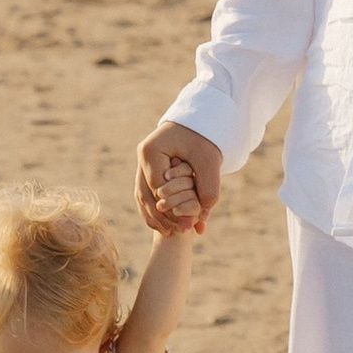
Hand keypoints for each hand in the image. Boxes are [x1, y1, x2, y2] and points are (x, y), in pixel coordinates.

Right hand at [135, 120, 221, 234]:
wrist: (201, 119)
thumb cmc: (205, 137)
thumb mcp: (210, 161)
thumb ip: (208, 189)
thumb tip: (199, 222)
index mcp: (151, 151)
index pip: (158, 188)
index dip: (172, 209)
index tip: (186, 225)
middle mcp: (143, 156)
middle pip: (146, 194)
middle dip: (162, 217)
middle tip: (179, 232)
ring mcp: (143, 161)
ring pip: (143, 195)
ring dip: (155, 216)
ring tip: (171, 232)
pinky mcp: (149, 166)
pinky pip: (146, 192)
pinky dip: (154, 208)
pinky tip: (164, 224)